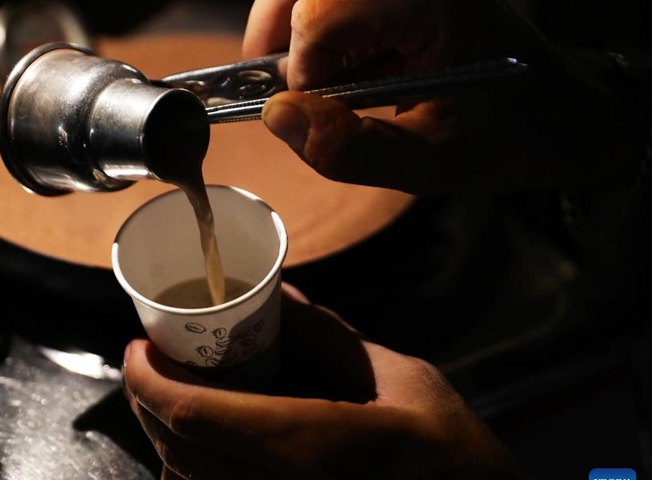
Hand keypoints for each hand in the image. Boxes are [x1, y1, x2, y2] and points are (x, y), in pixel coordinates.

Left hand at [122, 283, 530, 479]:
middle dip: (146, 402)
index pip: (196, 416)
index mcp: (311, 447)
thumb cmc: (453, 452)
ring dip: (164, 435)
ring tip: (170, 392)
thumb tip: (278, 292)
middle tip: (148, 359)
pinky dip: (192, 468)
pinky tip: (204, 439)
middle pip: (178, 451)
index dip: (149, 380)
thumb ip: (331, 336)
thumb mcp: (402, 379)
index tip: (138, 346)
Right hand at [242, 0, 642, 195]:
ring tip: (317, 87)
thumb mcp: (431, 163)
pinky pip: (332, 4)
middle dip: (281, 45)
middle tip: (291, 96)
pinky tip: (341, 71)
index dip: (301, 70)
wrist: (553, 110)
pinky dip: (319, 38)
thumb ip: (353, 149)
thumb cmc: (504, 135)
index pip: (322, 14)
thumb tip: (278, 116)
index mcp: (432, 4)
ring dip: (295, 39)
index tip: (314, 114)